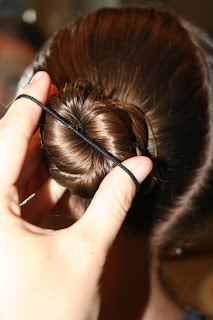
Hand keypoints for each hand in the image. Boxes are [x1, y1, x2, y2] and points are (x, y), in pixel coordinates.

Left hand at [0, 71, 152, 318]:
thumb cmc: (50, 313)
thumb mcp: (87, 250)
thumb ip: (114, 201)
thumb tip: (140, 166)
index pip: (6, 142)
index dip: (28, 107)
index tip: (44, 78)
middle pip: (8, 155)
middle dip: (35, 128)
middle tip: (59, 104)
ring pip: (13, 176)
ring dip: (39, 155)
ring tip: (64, 134)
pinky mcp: (3, 236)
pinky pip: (17, 198)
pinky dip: (39, 182)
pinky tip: (60, 172)